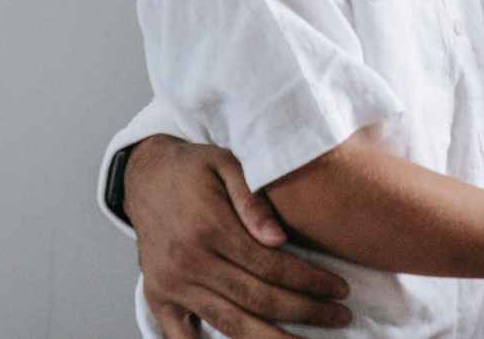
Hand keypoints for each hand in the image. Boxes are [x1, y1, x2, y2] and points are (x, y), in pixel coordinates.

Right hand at [125, 135, 352, 337]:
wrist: (144, 173)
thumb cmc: (194, 167)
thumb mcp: (226, 163)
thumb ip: (252, 199)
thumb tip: (279, 239)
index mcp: (210, 228)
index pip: (271, 266)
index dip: (309, 281)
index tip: (340, 289)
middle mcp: (189, 262)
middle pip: (257, 299)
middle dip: (305, 312)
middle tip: (340, 316)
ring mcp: (171, 284)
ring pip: (229, 324)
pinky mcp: (156, 296)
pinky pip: (180, 336)